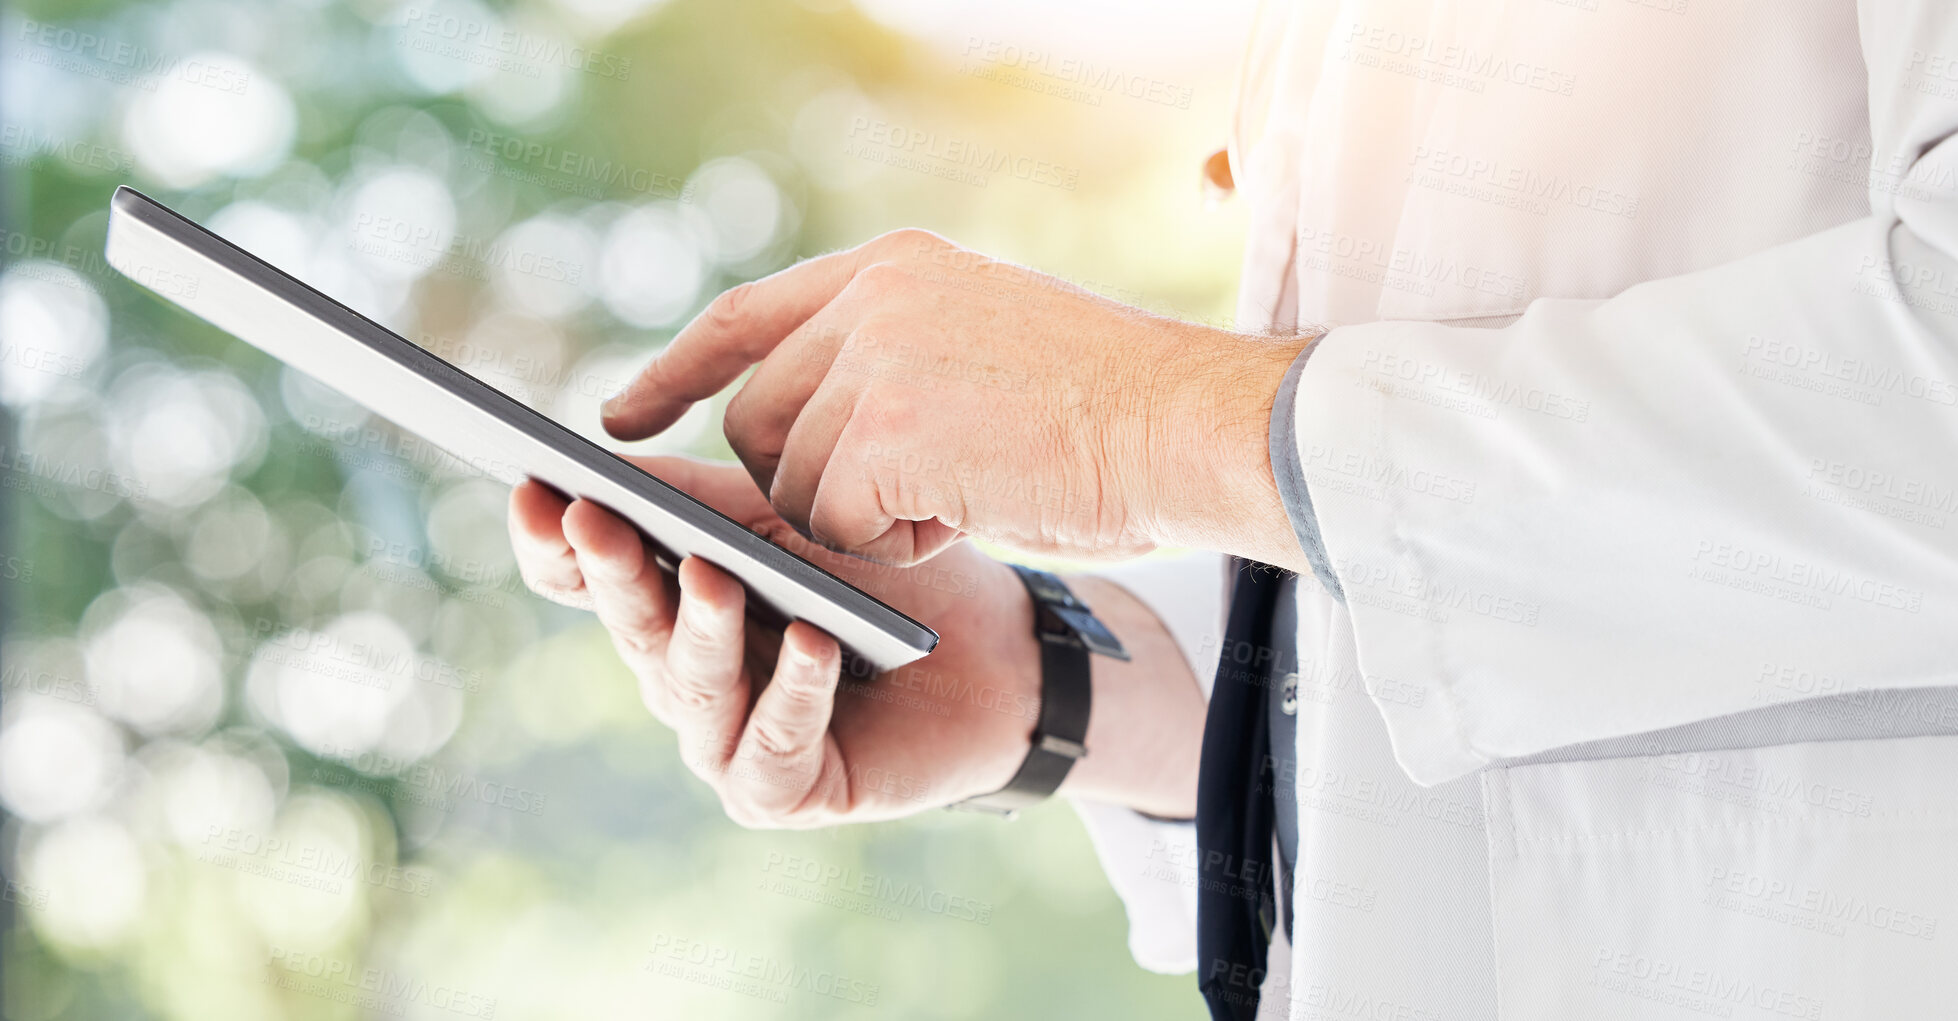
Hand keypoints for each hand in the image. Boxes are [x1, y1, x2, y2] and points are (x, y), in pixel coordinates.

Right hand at [508, 455, 1047, 825]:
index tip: (533, 487)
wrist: (995, 652)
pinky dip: (795, 692)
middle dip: (614, 571)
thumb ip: (702, 498)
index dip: (555, 542)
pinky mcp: (784, 791)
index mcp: (671, 608)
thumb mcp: (790, 519)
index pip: (588, 581)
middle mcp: (684, 679)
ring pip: (693, 688)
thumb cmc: (886, 580)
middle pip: (634, 627)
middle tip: (593, 518)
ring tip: (715, 576)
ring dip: (703, 629)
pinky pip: (772, 746)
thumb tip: (601, 461)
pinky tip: (813, 643)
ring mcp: (727, 741)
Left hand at [599, 230, 1309, 572]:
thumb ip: (889, 353)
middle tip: (900, 498)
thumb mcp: (983, 338)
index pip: (744, 316)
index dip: (675, 372)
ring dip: (862, 518)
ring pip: (792, 483)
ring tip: (962, 491)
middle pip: (758, 420)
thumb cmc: (1111, 407)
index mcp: (893, 265)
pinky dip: (892, 547)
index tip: (621, 420)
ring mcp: (873, 362)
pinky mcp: (884, 436)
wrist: (1192, 427)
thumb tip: (794, 415)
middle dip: (803, 482)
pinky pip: (833, 526)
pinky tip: (967, 515)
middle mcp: (870, 297)